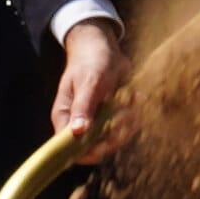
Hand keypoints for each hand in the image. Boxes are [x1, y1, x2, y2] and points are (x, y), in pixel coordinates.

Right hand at [51, 16, 130, 145]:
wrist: (103, 47)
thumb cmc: (90, 62)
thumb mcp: (88, 83)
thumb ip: (83, 107)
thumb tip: (77, 132)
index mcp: (65, 118)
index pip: (71, 150)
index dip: (90, 151)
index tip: (109, 140)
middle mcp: (79, 124)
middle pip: (97, 148)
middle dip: (116, 134)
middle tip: (126, 113)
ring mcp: (97, 121)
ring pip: (115, 138)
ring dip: (128, 122)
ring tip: (130, 100)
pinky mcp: (112, 116)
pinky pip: (126, 126)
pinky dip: (134, 114)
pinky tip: (134, 96)